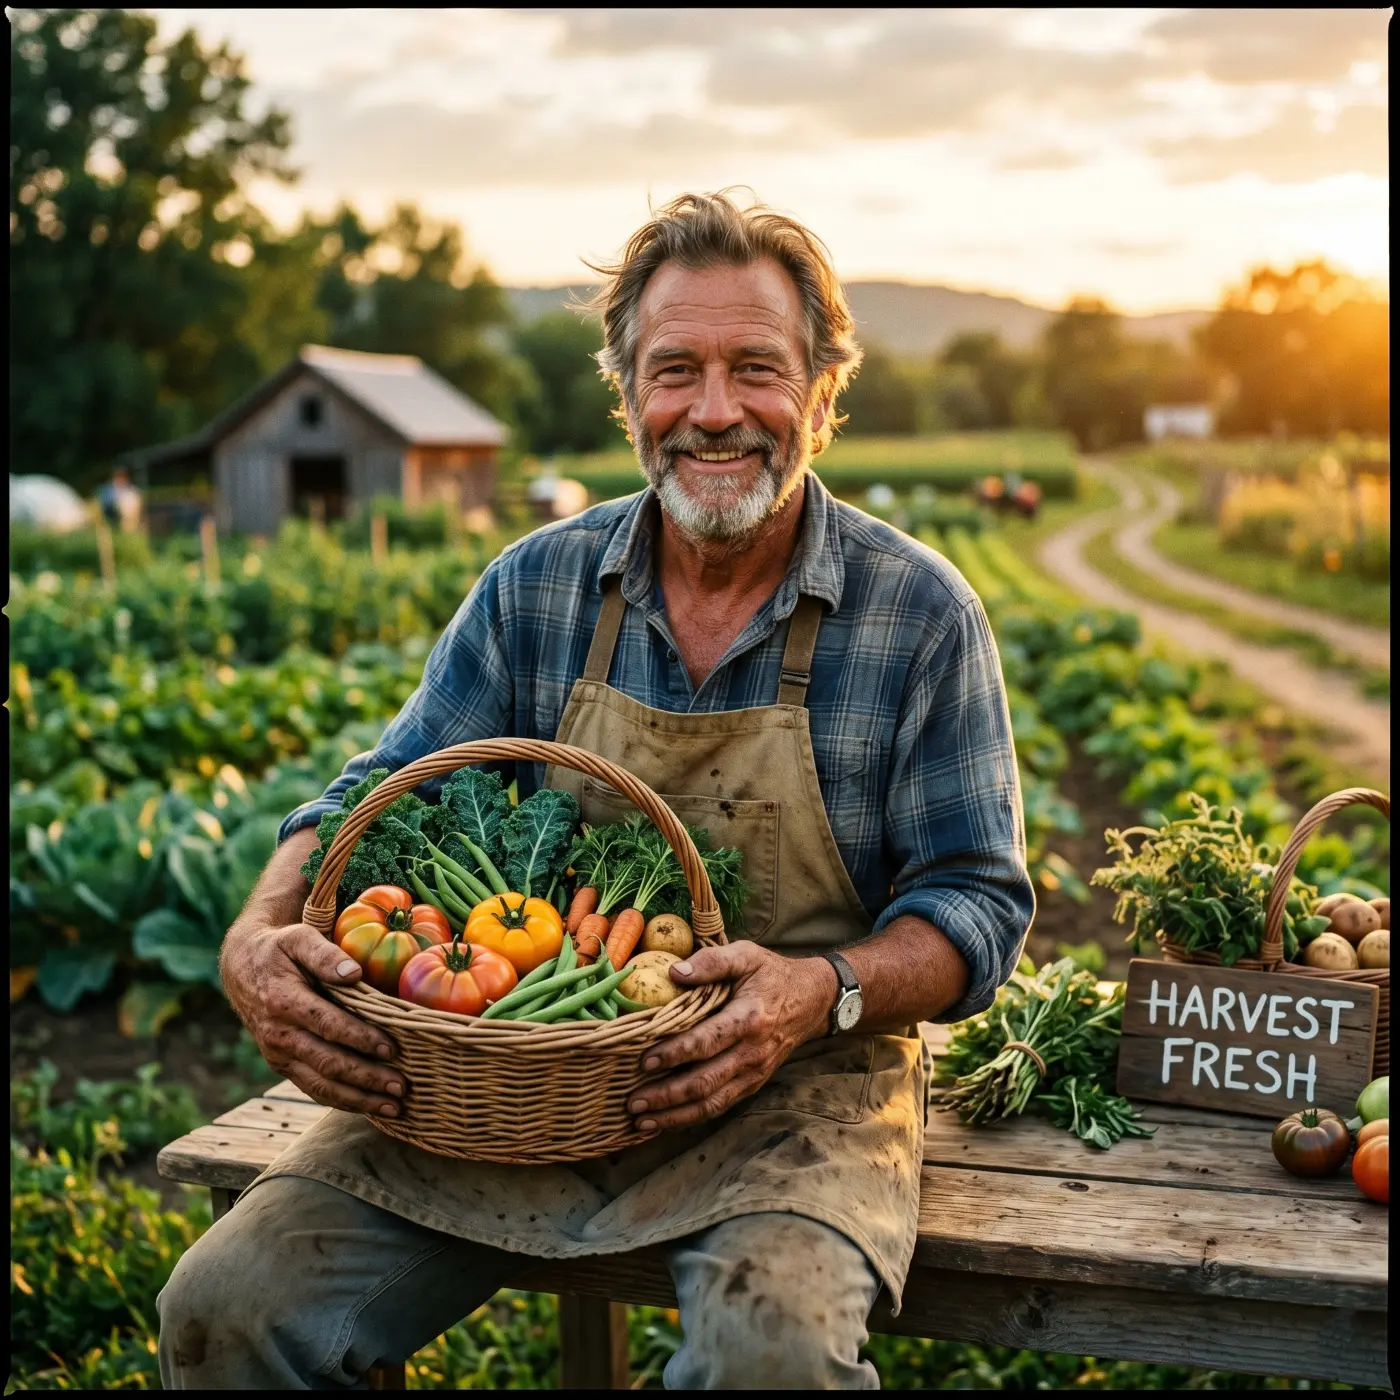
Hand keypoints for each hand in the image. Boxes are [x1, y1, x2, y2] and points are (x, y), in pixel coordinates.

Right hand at [220, 922, 404, 1117]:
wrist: (242, 967)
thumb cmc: (279, 949)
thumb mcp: (298, 939)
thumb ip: (325, 954)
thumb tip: (354, 973)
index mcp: (284, 1002)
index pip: (328, 1025)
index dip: (360, 1039)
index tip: (391, 1049)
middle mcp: (279, 1035)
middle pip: (327, 1063)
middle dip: (366, 1078)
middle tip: (401, 1088)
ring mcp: (278, 1054)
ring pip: (319, 1085)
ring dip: (357, 1099)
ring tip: (392, 1108)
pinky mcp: (282, 1064)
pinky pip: (312, 1088)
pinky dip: (341, 1101)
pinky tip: (368, 1107)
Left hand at [626, 942, 834, 1131]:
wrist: (812, 1000)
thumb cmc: (772, 975)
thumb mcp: (747, 955)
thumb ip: (712, 962)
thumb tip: (673, 972)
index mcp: (748, 1018)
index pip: (707, 1042)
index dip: (675, 1054)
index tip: (645, 1061)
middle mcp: (752, 1052)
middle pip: (705, 1082)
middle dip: (667, 1095)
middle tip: (633, 1102)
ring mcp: (753, 1073)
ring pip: (712, 1103)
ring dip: (675, 1116)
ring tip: (642, 1121)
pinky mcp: (752, 1084)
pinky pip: (720, 1106)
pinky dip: (691, 1118)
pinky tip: (666, 1121)